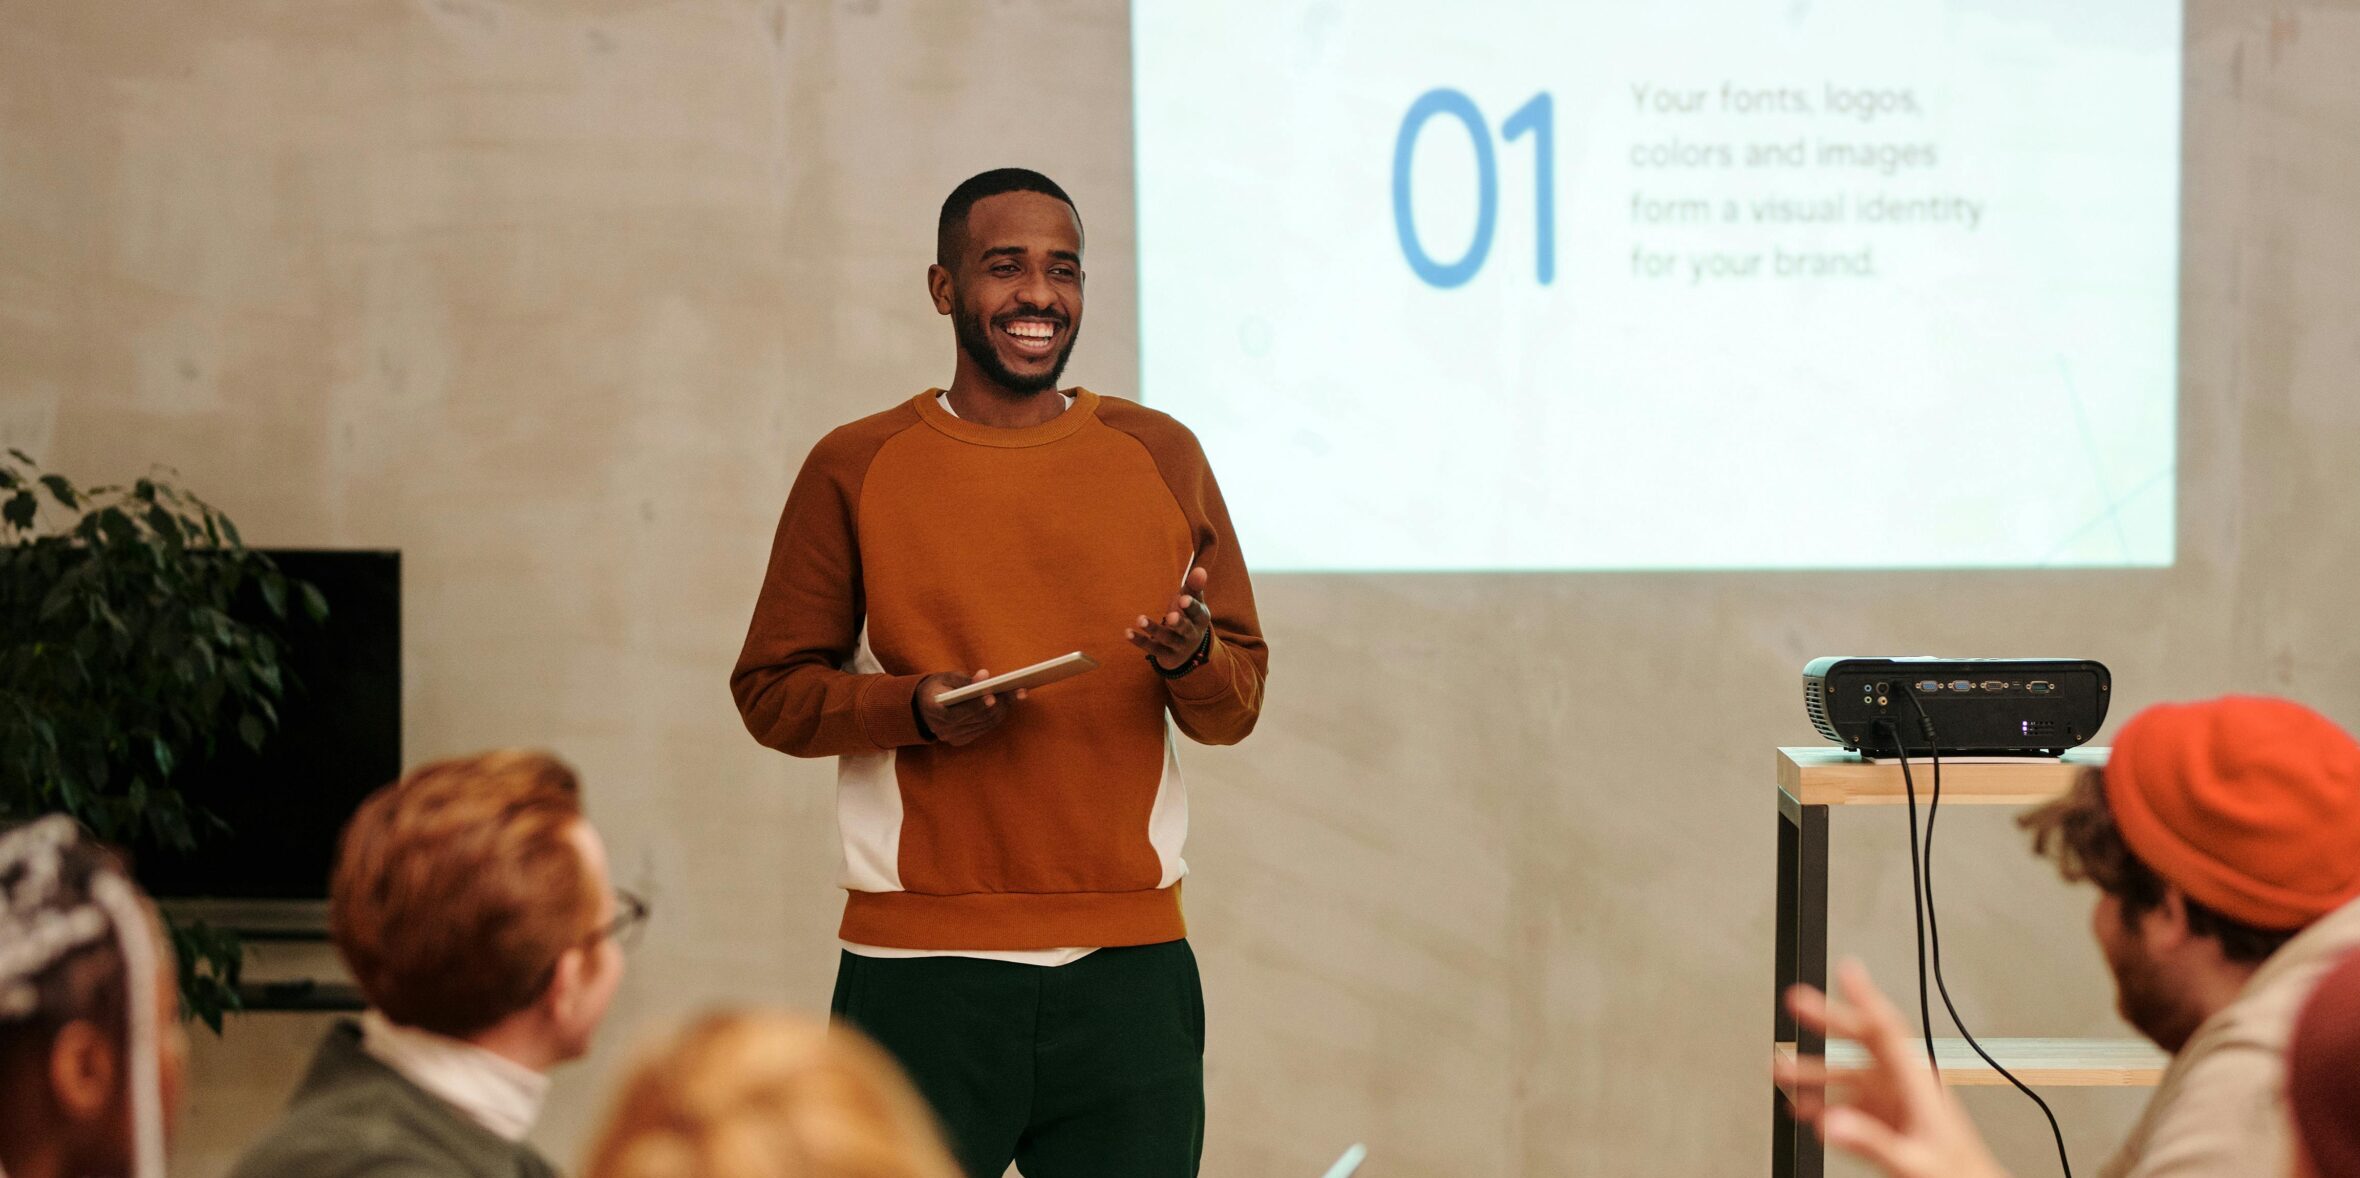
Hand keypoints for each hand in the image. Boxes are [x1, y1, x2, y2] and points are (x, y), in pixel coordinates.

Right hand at [914, 668, 1025, 746]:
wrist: (922, 708)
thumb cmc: (936, 688)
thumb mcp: (944, 678)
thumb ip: (964, 679)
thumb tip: (985, 675)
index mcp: (934, 712)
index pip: (958, 713)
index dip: (976, 704)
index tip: (993, 694)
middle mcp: (944, 730)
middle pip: (977, 718)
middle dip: (999, 703)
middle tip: (1017, 689)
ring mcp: (954, 737)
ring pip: (985, 724)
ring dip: (1004, 708)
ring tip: (1018, 693)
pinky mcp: (963, 740)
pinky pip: (985, 727)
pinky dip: (998, 714)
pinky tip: (1008, 702)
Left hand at [1126, 566, 1211, 671]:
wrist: (1188, 650)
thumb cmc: (1188, 617)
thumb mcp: (1193, 602)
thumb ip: (1194, 586)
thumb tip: (1200, 570)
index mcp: (1200, 619)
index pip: (1197, 612)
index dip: (1190, 606)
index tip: (1182, 599)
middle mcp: (1191, 634)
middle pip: (1185, 629)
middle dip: (1178, 623)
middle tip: (1170, 616)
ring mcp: (1178, 646)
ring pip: (1166, 639)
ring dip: (1153, 629)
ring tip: (1140, 620)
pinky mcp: (1164, 655)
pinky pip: (1152, 649)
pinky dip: (1140, 641)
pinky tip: (1127, 632)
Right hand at [1773, 959, 2011, 1177]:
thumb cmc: (1956, 1173)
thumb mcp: (1912, 1160)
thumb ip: (1871, 1141)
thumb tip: (1831, 1122)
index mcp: (1917, 1084)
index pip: (1887, 1030)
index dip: (1866, 996)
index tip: (1847, 970)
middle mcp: (1903, 1086)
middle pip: (1862, 1041)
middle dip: (1827, 1020)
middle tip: (1795, 1002)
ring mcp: (1893, 1102)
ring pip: (1847, 1075)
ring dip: (1815, 1071)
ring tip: (1781, 1071)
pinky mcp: (1885, 1120)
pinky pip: (1847, 1103)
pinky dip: (1823, 1103)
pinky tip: (1804, 1109)